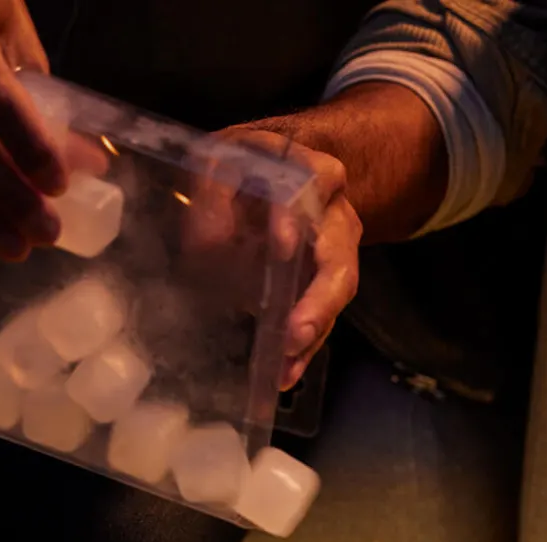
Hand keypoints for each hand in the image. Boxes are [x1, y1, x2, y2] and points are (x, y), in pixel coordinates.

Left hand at [192, 127, 361, 388]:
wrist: (267, 179)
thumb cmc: (241, 169)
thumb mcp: (218, 163)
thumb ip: (212, 192)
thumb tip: (208, 242)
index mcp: (309, 172)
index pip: (314, 185)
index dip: (296, 216)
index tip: (279, 246)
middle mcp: (334, 215)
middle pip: (338, 259)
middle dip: (318, 300)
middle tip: (294, 333)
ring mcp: (335, 254)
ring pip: (334, 296)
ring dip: (311, 334)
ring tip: (286, 367)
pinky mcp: (323, 286)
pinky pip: (320, 319)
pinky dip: (302, 350)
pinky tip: (283, 375)